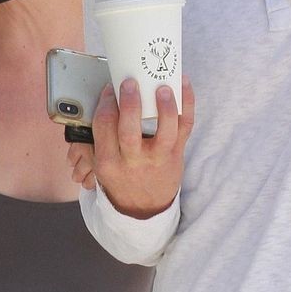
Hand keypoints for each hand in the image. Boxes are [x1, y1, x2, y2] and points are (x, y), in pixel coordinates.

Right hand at [68, 77, 193, 218]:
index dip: (105, 103)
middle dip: (129, 104)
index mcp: (108, 161)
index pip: (103, 126)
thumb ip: (102, 137)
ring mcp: (157, 158)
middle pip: (129, 130)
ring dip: (164, 107)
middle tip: (129, 82)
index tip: (110, 88)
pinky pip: (185, 128)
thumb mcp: (102, 164)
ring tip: (162, 87)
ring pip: (164, 132)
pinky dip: (187, 105)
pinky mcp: (176, 154)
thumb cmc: (122, 178)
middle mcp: (132, 161)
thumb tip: (106, 97)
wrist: (144, 209)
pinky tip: (183, 85)